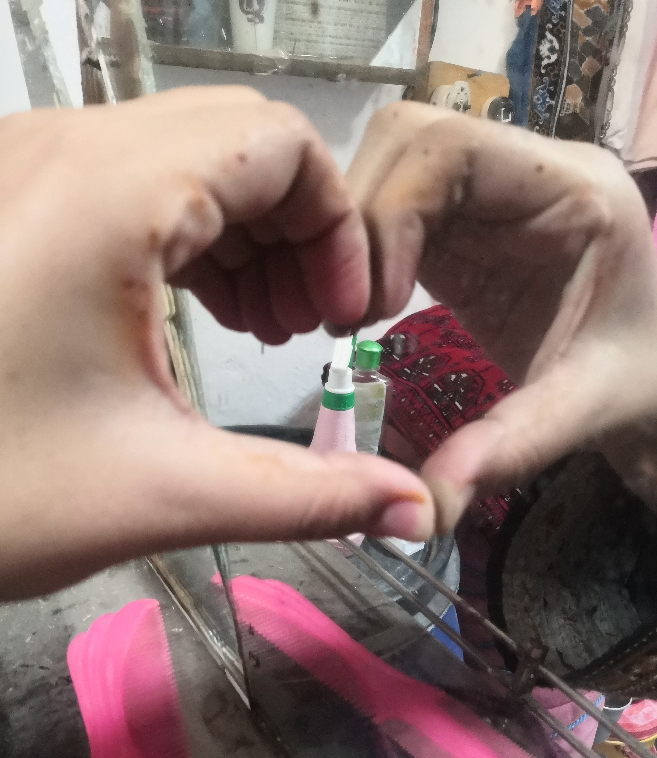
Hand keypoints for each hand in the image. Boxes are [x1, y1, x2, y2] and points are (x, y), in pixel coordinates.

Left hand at [0, 89, 433, 597]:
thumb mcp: (163, 494)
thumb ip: (308, 496)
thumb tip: (409, 510)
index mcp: (107, 197)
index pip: (281, 142)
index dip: (339, 227)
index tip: (344, 317)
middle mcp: (60, 153)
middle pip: (238, 141)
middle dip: (299, 231)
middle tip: (308, 326)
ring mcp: (26, 170)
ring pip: (186, 158)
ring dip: (247, 234)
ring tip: (260, 328)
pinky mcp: (13, 203)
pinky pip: (132, 183)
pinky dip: (189, 236)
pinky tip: (198, 310)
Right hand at [348, 103, 656, 536]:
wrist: (645, 380)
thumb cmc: (631, 385)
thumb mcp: (582, 412)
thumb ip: (509, 447)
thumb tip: (427, 503)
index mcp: (573, 190)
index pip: (451, 150)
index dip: (389, 214)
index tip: (374, 309)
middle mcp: (528, 171)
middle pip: (406, 140)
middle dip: (357, 222)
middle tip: (347, 316)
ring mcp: (491, 193)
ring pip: (388, 165)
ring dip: (350, 235)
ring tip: (349, 317)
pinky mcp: (462, 223)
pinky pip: (391, 207)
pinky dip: (359, 251)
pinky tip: (359, 310)